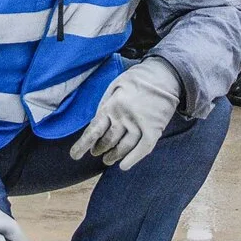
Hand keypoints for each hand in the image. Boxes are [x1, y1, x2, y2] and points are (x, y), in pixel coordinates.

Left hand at [68, 57, 183, 170]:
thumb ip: (105, 104)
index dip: (83, 144)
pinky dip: (133, 159)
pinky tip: (124, 166)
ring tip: (108, 160)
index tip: (75, 155)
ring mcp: (140, 124)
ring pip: (124, 147)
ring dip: (114, 156)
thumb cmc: (138, 79)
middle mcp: (124, 117)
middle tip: (96, 153)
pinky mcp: (154, 128)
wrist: (165, 74)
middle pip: (108, 141)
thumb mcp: (115, 85)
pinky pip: (143, 149)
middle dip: (99, 149)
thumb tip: (96, 122)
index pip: (94, 130)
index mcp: (112, 105)